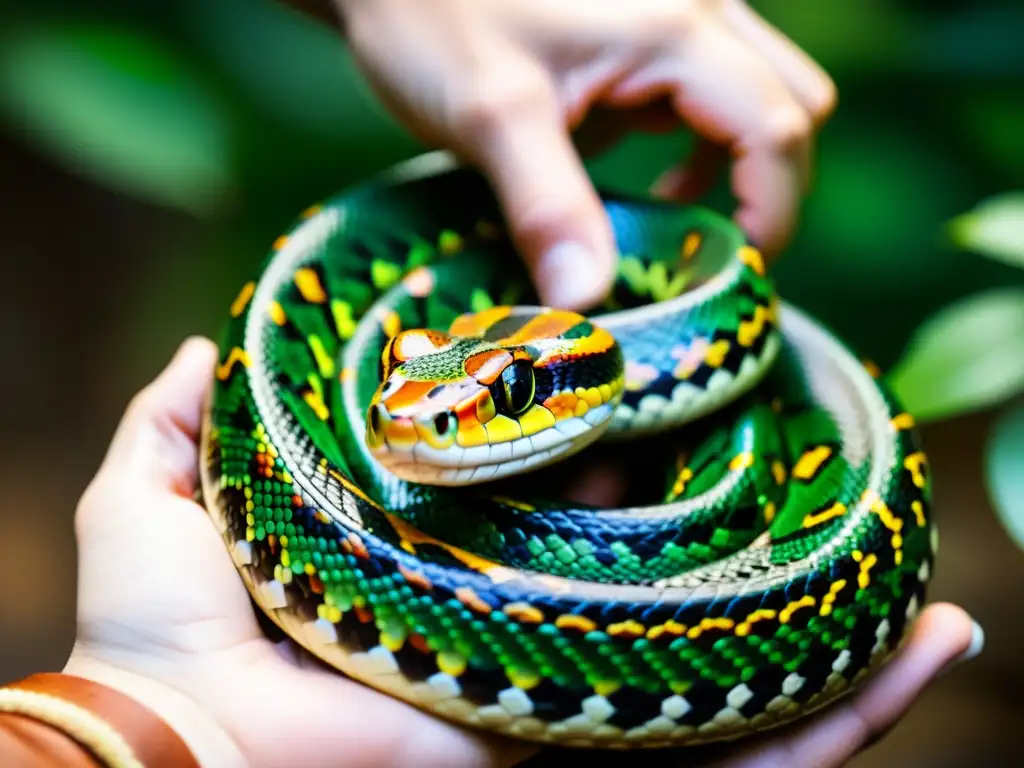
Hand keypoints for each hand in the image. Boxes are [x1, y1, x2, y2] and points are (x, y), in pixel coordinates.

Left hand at [64, 339, 980, 767]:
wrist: (184, 753)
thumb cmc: (167, 633)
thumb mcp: (158, 496)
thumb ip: (181, 417)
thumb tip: (210, 347)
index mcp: (464, 587)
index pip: (578, 532)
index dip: (634, 476)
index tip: (681, 412)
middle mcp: (537, 650)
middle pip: (672, 608)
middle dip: (752, 557)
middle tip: (825, 489)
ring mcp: (580, 710)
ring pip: (740, 685)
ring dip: (840, 641)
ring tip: (923, 585)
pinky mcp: (603, 758)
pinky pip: (759, 760)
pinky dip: (847, 719)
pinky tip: (923, 648)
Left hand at [329, 0, 836, 308]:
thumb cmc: (433, 17)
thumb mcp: (489, 117)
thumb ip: (547, 208)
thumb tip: (587, 303)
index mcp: (673, 29)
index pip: (776, 127)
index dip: (773, 214)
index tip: (733, 276)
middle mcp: (695, 10)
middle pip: (791, 105)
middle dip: (765, 188)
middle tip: (707, 254)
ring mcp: (674, 14)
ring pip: (759, 93)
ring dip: (732, 164)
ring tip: (664, 214)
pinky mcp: (646, 28)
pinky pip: (710, 88)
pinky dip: (696, 142)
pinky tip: (632, 170)